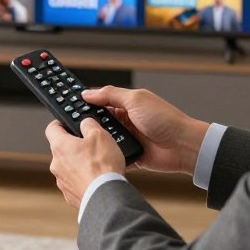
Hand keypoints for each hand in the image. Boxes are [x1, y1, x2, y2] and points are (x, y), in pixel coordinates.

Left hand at [45, 119, 123, 208]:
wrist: (106, 196)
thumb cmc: (102, 167)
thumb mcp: (100, 135)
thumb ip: (89, 124)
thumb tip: (85, 122)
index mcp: (60, 146)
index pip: (52, 128)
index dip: (60, 123)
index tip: (67, 123)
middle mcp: (56, 164)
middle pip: (61, 149)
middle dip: (74, 146)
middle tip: (90, 145)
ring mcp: (62, 181)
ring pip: (68, 166)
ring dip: (79, 164)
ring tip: (97, 164)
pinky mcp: (70, 195)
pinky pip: (74, 182)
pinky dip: (83, 179)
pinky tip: (96, 178)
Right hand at [80, 86, 208, 175]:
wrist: (183, 147)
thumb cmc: (165, 119)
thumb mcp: (135, 99)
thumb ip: (110, 94)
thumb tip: (88, 93)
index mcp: (125, 104)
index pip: (99, 102)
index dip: (84, 103)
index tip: (66, 104)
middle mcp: (125, 121)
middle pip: (98, 122)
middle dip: (87, 124)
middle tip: (71, 126)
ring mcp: (127, 138)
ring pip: (103, 140)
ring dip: (98, 141)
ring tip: (86, 142)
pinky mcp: (130, 155)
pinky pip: (113, 156)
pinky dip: (107, 156)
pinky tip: (97, 156)